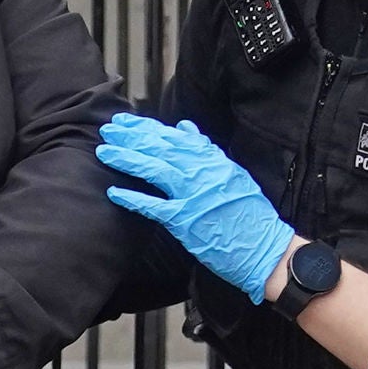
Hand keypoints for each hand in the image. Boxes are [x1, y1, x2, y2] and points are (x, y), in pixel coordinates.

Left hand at [96, 113, 294, 304]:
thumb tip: (185, 127)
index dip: (147, 127)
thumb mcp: (232, 173)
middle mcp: (202, 172)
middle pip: (160, 148)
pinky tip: (113, 192)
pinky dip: (132, 199)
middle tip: (108, 130)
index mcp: (212, 160)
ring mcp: (193, 195)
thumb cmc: (249, 214)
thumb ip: (206, 151)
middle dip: (131, 137)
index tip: (126, 121)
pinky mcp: (185, 221)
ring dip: (126, 159)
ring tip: (104, 151)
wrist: (264, 247)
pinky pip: (153, 207)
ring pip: (154, 169)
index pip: (173, 137)